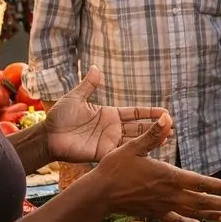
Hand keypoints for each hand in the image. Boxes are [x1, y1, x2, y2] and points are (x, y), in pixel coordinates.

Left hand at [45, 67, 165, 163]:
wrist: (48, 136)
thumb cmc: (59, 117)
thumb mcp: (75, 98)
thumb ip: (88, 85)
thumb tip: (95, 67)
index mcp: (109, 114)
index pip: (135, 112)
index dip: (149, 112)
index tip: (164, 112)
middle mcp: (112, 128)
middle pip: (139, 128)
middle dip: (155, 127)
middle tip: (172, 127)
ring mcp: (109, 142)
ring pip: (134, 141)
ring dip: (149, 140)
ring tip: (167, 138)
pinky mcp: (103, 153)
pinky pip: (122, 154)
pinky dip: (135, 153)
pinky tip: (148, 154)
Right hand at [97, 118, 220, 221]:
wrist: (99, 194)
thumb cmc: (115, 169)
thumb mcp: (133, 147)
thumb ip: (153, 134)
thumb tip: (166, 117)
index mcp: (168, 177)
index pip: (200, 182)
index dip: (219, 186)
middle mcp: (169, 194)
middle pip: (202, 201)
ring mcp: (162, 206)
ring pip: (192, 213)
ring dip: (211, 215)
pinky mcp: (154, 214)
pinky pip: (175, 220)